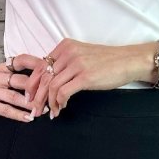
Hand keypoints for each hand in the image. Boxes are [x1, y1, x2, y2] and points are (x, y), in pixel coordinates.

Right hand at [0, 57, 48, 123]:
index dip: (39, 64)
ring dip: (31, 104)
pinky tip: (28, 118)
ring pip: (14, 95)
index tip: (55, 71)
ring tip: (44, 110)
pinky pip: (4, 109)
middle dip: (40, 90)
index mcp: (2, 68)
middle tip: (54, 97)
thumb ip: (19, 79)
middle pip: (22, 80)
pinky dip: (18, 114)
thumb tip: (45, 80)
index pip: (23, 60)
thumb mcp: (1, 80)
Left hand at [24, 40, 139, 117]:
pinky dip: (59, 102)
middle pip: (44, 77)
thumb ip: (66, 64)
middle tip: (34, 110)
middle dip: (36, 96)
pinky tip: (61, 108)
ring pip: (52, 86)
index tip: (30, 96)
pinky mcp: (85, 76)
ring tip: (50, 112)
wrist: (128, 61)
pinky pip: (64, 92)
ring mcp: (77, 64)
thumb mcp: (82, 55)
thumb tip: (51, 81)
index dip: (32, 83)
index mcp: (65, 46)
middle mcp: (68, 53)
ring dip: (48, 102)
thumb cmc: (107, 61)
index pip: (41, 66)